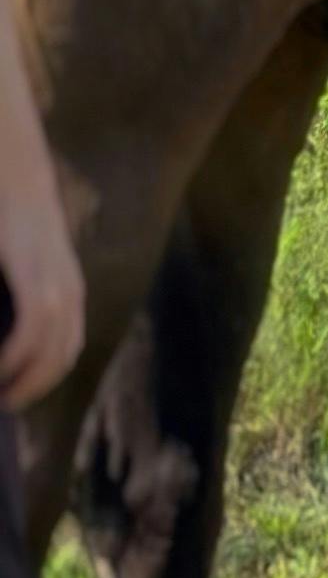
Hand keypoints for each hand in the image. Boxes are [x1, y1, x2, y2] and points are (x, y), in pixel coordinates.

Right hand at [0, 210, 84, 410]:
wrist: (16, 172)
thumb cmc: (6, 216)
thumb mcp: (15, 263)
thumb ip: (16, 295)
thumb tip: (6, 324)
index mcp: (67, 289)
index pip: (66, 349)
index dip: (43, 378)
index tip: (16, 396)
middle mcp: (70, 290)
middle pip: (62, 357)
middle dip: (34, 389)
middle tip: (5, 405)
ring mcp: (57, 283)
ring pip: (50, 350)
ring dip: (25, 382)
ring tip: (0, 398)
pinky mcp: (36, 275)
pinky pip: (32, 330)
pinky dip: (15, 357)